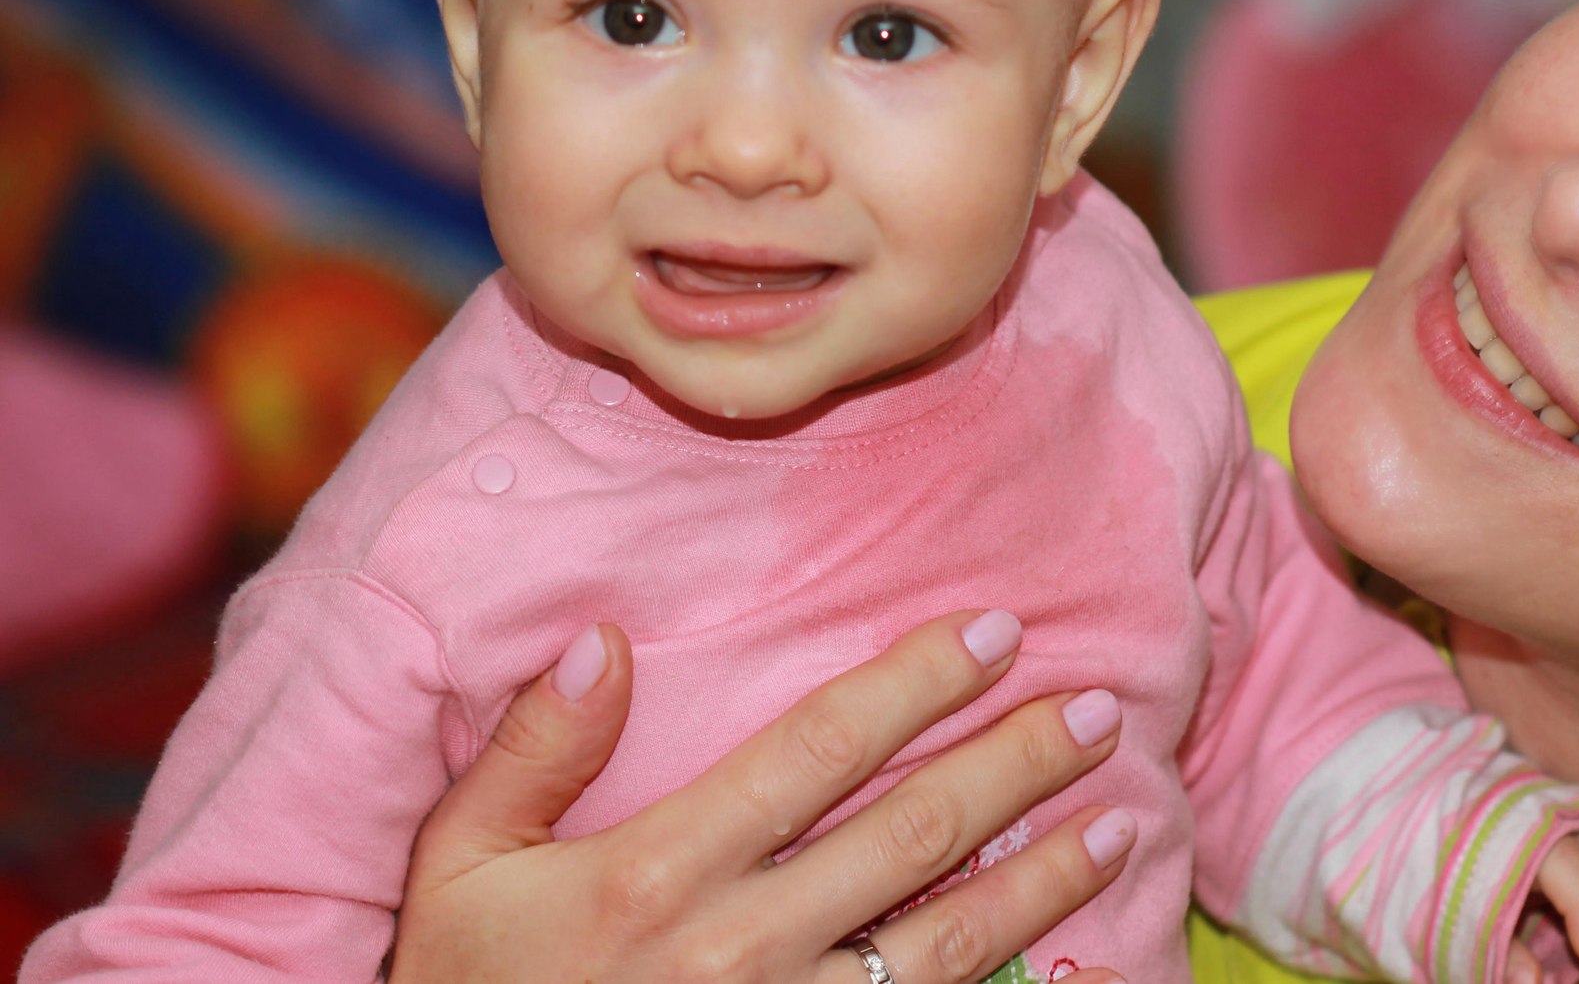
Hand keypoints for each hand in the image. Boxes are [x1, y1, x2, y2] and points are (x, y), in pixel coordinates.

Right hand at [389, 610, 1131, 983]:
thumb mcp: (457, 872)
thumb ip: (531, 754)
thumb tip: (603, 638)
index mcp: (656, 874)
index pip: (821, 749)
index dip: (919, 683)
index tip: (997, 631)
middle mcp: (736, 950)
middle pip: (913, 835)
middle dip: (1016, 765)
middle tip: (1098, 712)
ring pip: (945, 942)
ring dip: (1043, 879)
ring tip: (1118, 821)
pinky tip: (1076, 965)